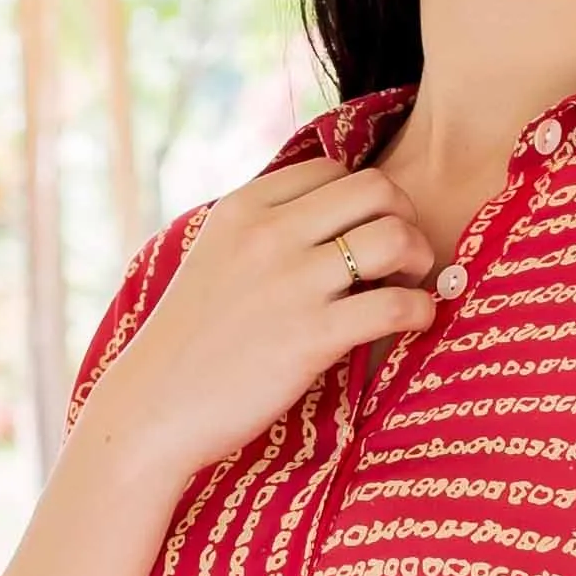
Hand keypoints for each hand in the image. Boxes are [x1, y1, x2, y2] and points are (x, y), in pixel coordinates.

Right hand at [83, 159, 441, 489]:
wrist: (155, 407)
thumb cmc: (189, 343)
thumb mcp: (214, 259)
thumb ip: (261, 232)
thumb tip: (319, 222)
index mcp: (245, 208)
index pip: (333, 168)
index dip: (364, 198)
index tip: (366, 232)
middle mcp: (271, 234)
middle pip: (376, 190)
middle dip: (405, 216)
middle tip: (403, 256)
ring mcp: (293, 284)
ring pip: (395, 238)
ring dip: (420, 258)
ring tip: (410, 285)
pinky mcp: (313, 337)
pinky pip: (395, 305)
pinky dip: (420, 310)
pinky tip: (415, 322)